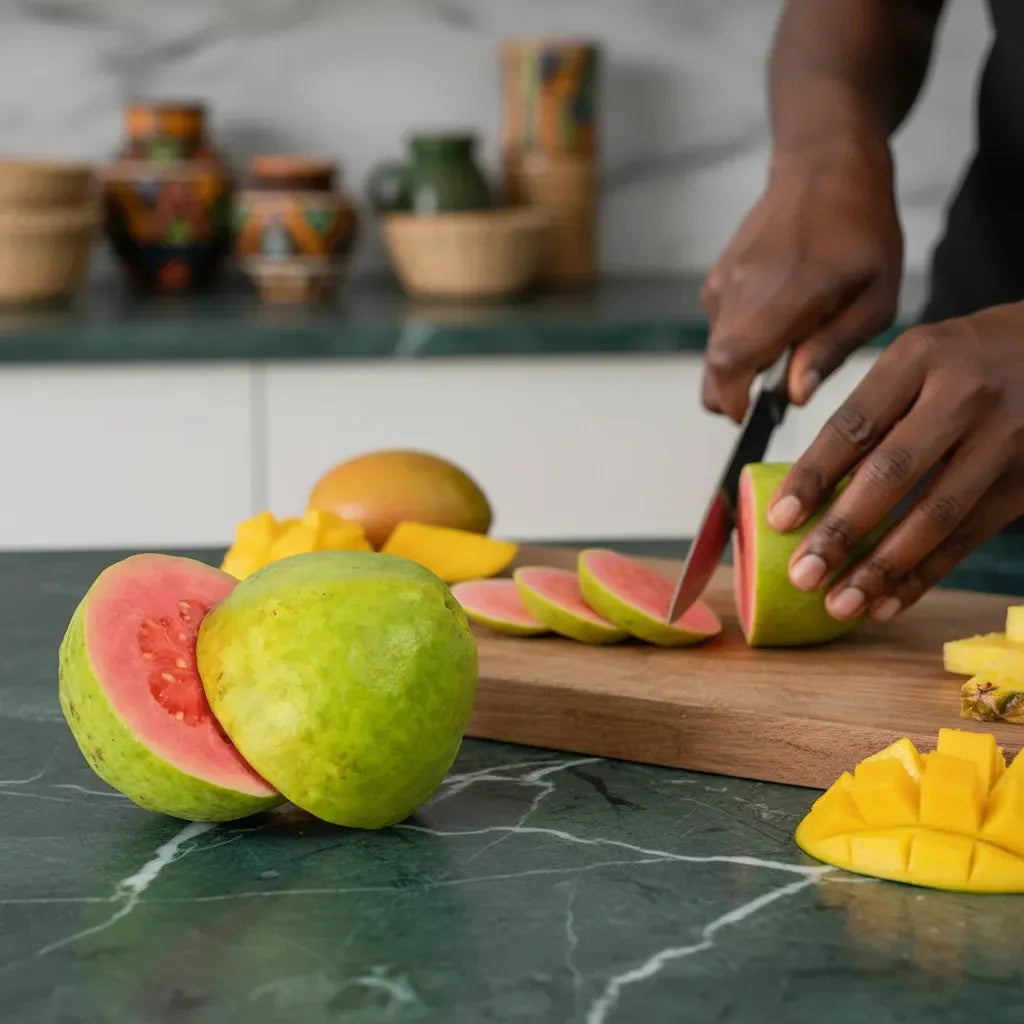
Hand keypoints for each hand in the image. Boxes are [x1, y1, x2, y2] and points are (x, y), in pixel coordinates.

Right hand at [701, 142, 902, 420]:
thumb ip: (831, 349)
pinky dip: (742, 338)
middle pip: (713, 368)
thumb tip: (793, 394)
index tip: (754, 414)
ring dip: (744, 363)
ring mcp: (720, 284)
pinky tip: (778, 316)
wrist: (824, 167)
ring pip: (716, 351)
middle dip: (736, 393)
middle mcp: (737, 291)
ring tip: (790, 340)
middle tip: (776, 387)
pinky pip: (720, 328)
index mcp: (780, 296)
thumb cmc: (860, 230)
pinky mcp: (716, 279)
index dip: (735, 401)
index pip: (730, 365)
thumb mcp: (875, 297)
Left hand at [766, 302, 1023, 620]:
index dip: (812, 477)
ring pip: (934, 516)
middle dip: (841, 531)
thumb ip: (870, 414)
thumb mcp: (918, 360)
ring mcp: (1005, 439)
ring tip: (839, 604)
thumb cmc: (968, 361)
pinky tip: (887, 602)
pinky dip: (924, 575)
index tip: (778, 520)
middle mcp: (964, 395)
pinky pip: (968, 537)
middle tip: (802, 575)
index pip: (853, 426)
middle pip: (892, 474)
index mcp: (919, 359)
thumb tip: (805, 492)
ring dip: (882, 569)